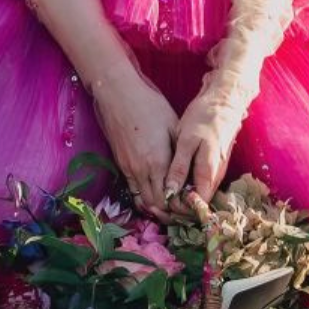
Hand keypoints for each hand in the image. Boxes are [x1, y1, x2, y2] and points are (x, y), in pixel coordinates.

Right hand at [89, 62, 183, 218]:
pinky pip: (133, 191)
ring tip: (169, 208)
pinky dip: (144, 198)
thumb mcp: (174, 127)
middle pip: (156, 205)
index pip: (170, 198)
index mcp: (159, 162)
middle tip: (182, 212)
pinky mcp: (121, 165)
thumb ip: (180, 154)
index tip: (191, 206)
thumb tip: (190, 172)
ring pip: (143, 201)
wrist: (118, 95)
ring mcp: (129, 169)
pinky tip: (154, 196)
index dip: (181, 207)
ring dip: (156, 208)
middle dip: (170, 213)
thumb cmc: (150, 106)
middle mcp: (142, 170)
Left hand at [166, 82, 247, 208]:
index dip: (180, 211)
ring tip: (162, 191)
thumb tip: (170, 193)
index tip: (162, 205)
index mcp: (208, 174)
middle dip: (179, 207)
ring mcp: (217, 170)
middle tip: (158, 202)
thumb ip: (179, 168)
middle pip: (199, 204)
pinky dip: (187, 186)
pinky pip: (201, 183)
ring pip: (200, 194)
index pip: (197, 208)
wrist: (225, 99)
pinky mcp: (214, 163)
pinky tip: (174, 178)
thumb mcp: (187, 140)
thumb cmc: (205, 117)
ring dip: (182, 197)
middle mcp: (215, 177)